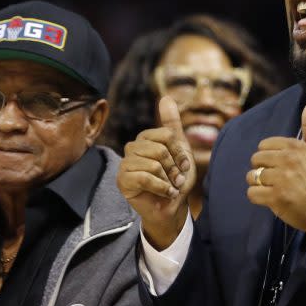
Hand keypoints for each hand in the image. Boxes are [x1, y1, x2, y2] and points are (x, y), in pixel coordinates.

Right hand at [117, 96, 194, 249]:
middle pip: (160, 149)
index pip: (167, 135)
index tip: (183, 165)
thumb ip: (172, 124)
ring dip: (169, 179)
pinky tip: (164, 193)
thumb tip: (166, 97)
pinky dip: (161, 187)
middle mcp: (133, 148)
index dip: (179, 152)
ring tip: (170, 186)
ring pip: (153, 164)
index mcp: (146, 138)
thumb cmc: (175, 179)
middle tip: (176, 179)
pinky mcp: (122, 181)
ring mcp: (125, 164)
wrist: (172, 207)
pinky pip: (145, 178)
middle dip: (174, 167)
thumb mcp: (180, 150)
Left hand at [246, 97, 305, 233]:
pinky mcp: (275, 197)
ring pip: (252, 176)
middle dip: (262, 170)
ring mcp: (281, 179)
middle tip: (276, 179)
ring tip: (272, 189)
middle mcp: (288, 160)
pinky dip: (257, 197)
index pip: (264, 146)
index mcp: (295, 147)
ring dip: (258, 184)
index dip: (269, 157)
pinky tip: (269, 199)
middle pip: (256, 160)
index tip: (280, 166)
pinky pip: (252, 193)